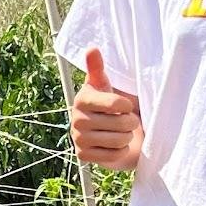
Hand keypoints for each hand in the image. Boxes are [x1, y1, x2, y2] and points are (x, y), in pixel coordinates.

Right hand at [71, 47, 143, 170]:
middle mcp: (76, 119)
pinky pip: (112, 156)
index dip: (127, 107)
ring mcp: (78, 139)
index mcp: (82, 99)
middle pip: (119, 124)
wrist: (107, 133)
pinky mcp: (82, 156)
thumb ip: (98, 69)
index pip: (114, 104)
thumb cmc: (109, 106)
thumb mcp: (106, 86)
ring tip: (121, 133)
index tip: (127, 106)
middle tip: (126, 122)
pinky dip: (119, 152)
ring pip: (118, 140)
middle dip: (130, 124)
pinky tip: (114, 146)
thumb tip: (91, 48)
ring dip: (126, 138)